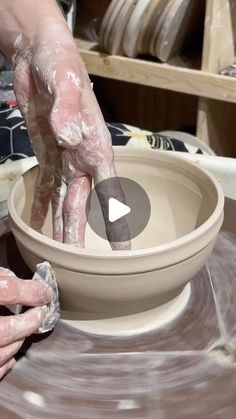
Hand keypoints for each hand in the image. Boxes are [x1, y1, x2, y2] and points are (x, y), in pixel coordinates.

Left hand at [0, 0, 129, 248]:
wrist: (42, 57)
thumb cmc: (62, 65)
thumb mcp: (66, 83)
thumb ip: (70, 112)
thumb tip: (70, 140)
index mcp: (96, 148)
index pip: (111, 194)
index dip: (117, 225)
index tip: (123, 254)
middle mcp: (83, 161)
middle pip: (82, 207)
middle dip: (81, 237)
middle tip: (79, 268)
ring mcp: (65, 160)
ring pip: (63, 203)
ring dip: (60, 229)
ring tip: (59, 255)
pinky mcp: (47, 155)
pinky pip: (44, 187)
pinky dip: (39, 206)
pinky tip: (36, 224)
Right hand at [0, 267, 52, 379]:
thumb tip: (17, 279)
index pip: (9, 289)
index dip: (32, 291)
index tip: (45, 292)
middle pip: (7, 329)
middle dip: (30, 321)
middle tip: (40, 313)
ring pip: (3, 351)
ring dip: (20, 339)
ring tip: (25, 328)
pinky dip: (7, 359)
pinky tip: (11, 347)